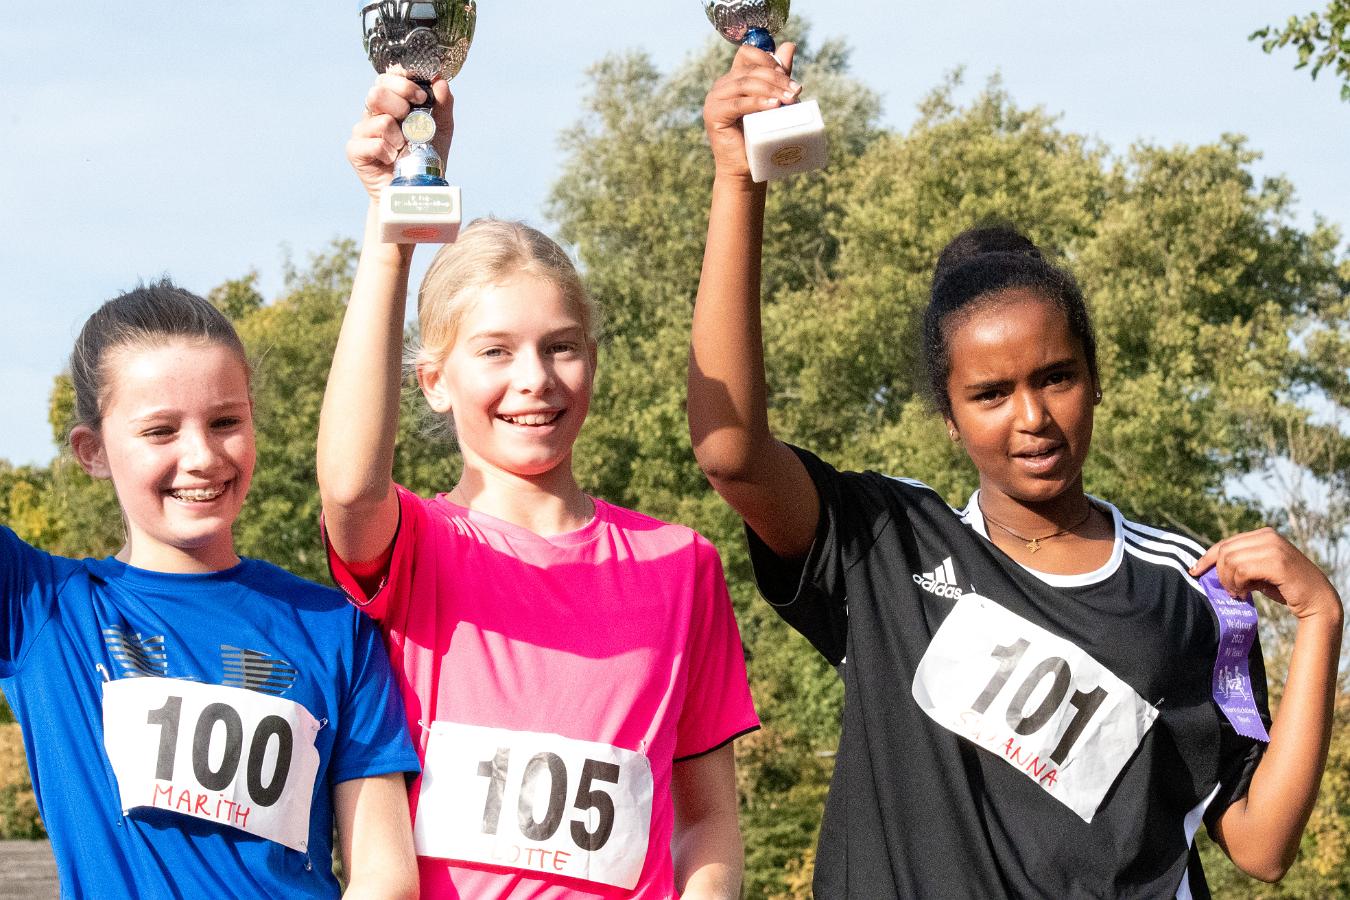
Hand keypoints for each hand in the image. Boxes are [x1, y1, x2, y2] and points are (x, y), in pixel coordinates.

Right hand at [347, 72, 454, 201]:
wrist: (415, 190)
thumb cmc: (425, 156)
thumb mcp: (441, 128)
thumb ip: (443, 104)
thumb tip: (440, 81)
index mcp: (390, 101)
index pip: (387, 77)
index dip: (403, 81)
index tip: (421, 97)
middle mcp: (372, 112)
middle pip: (377, 92)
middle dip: (401, 105)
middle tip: (412, 123)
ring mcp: (361, 131)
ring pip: (379, 120)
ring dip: (398, 135)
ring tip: (402, 147)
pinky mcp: (354, 150)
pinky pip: (373, 143)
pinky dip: (388, 152)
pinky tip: (392, 160)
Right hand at [702, 42, 800, 180]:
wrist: (746, 169)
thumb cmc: (760, 137)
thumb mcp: (772, 102)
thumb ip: (778, 76)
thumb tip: (790, 45)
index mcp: (733, 80)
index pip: (747, 54)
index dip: (768, 59)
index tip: (787, 77)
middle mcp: (721, 87)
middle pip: (750, 70)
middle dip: (776, 78)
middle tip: (796, 92)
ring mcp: (714, 100)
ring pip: (745, 84)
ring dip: (770, 90)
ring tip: (788, 101)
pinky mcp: (714, 115)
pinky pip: (738, 103)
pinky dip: (757, 103)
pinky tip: (773, 107)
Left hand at [1190, 527, 1342, 622]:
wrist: (1317, 599)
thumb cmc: (1285, 587)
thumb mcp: (1258, 570)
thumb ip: (1239, 564)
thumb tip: (1208, 567)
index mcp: (1263, 535)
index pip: (1225, 543)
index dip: (1207, 558)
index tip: (1194, 571)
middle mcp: (1268, 536)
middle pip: (1224, 551)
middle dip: (1220, 574)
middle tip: (1230, 591)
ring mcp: (1273, 547)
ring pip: (1230, 561)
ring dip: (1229, 581)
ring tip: (1239, 593)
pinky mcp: (1277, 562)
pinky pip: (1242, 570)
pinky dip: (1238, 584)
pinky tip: (1245, 593)